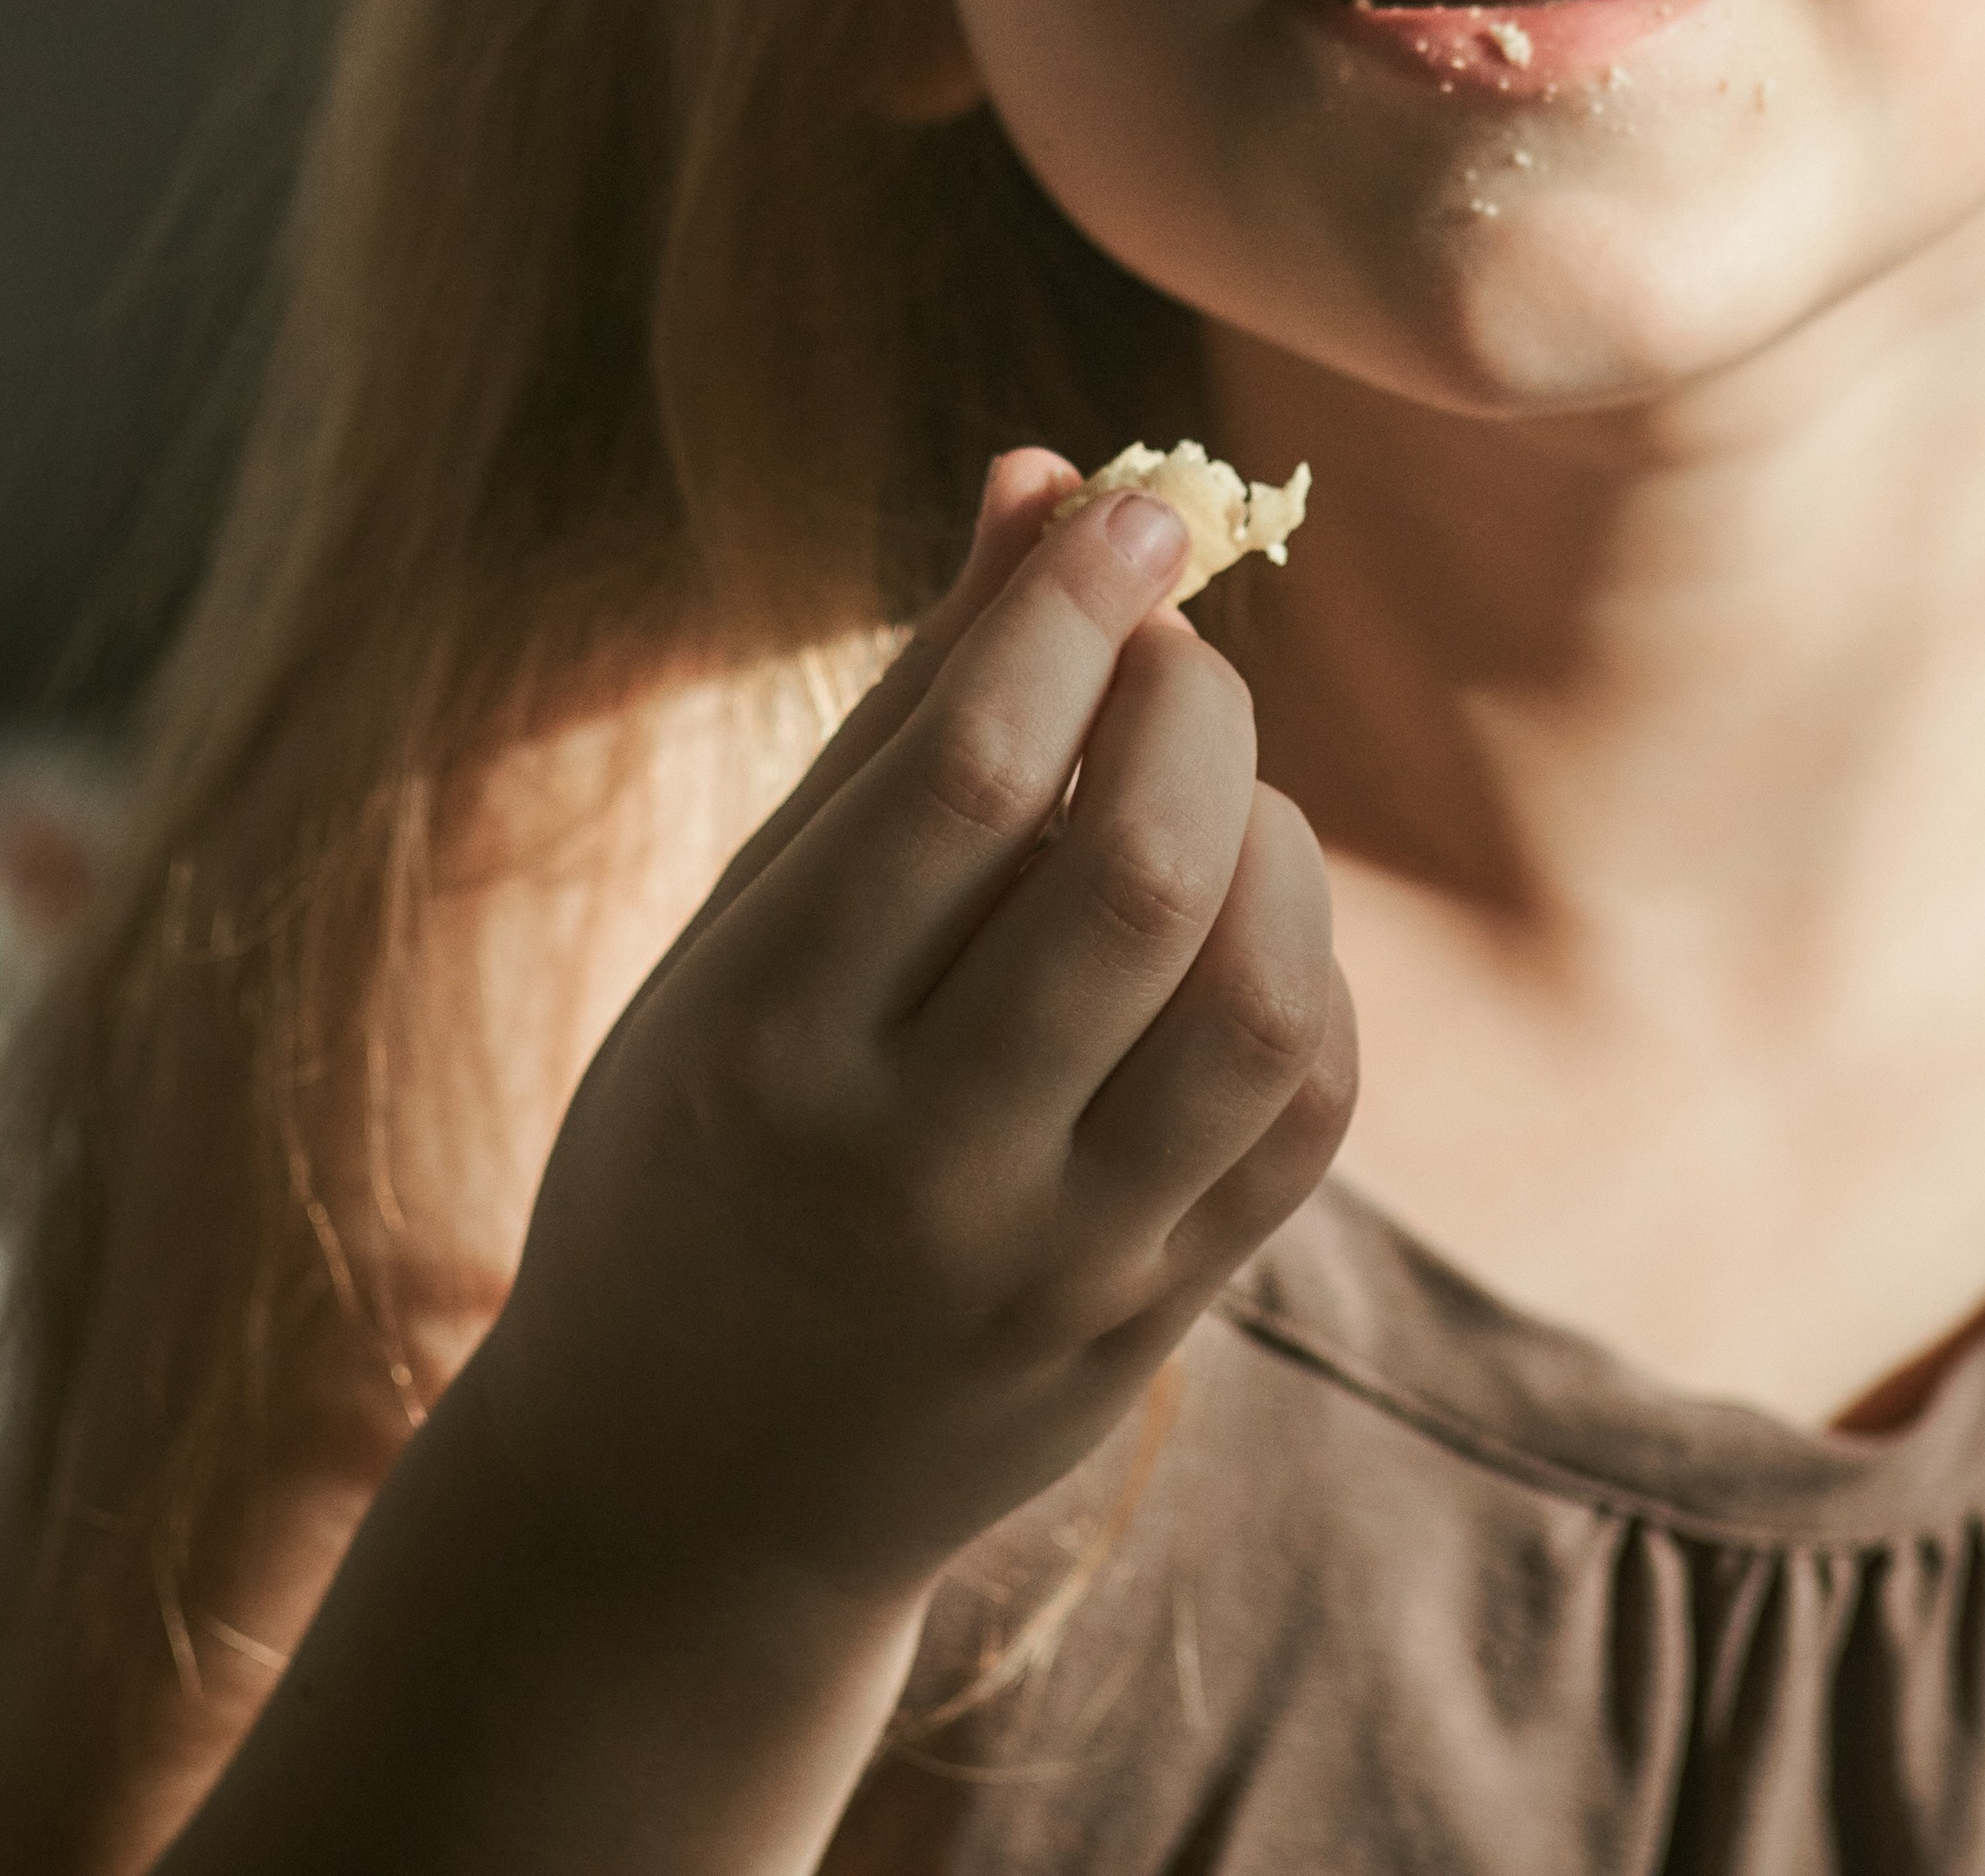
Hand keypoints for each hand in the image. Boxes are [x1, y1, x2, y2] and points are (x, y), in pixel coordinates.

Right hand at [468, 452, 1356, 1627]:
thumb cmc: (700, 1144)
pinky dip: (1304, 966)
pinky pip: (1303, 1114)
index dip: (1073, 607)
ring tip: (1202, 789)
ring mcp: (1049, 1271)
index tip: (1131, 509)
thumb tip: (1050, 481)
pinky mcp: (1148, 1330)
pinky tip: (1236, 917)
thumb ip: (910, 710)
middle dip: (1188, 701)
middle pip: (1134, 875)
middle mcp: (912, 1169)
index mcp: (763, 1040)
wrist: (680, 1503)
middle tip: (1166, 644)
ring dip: (1268, 833)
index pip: (965, 774)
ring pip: (1255, 999)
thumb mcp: (747, 928)